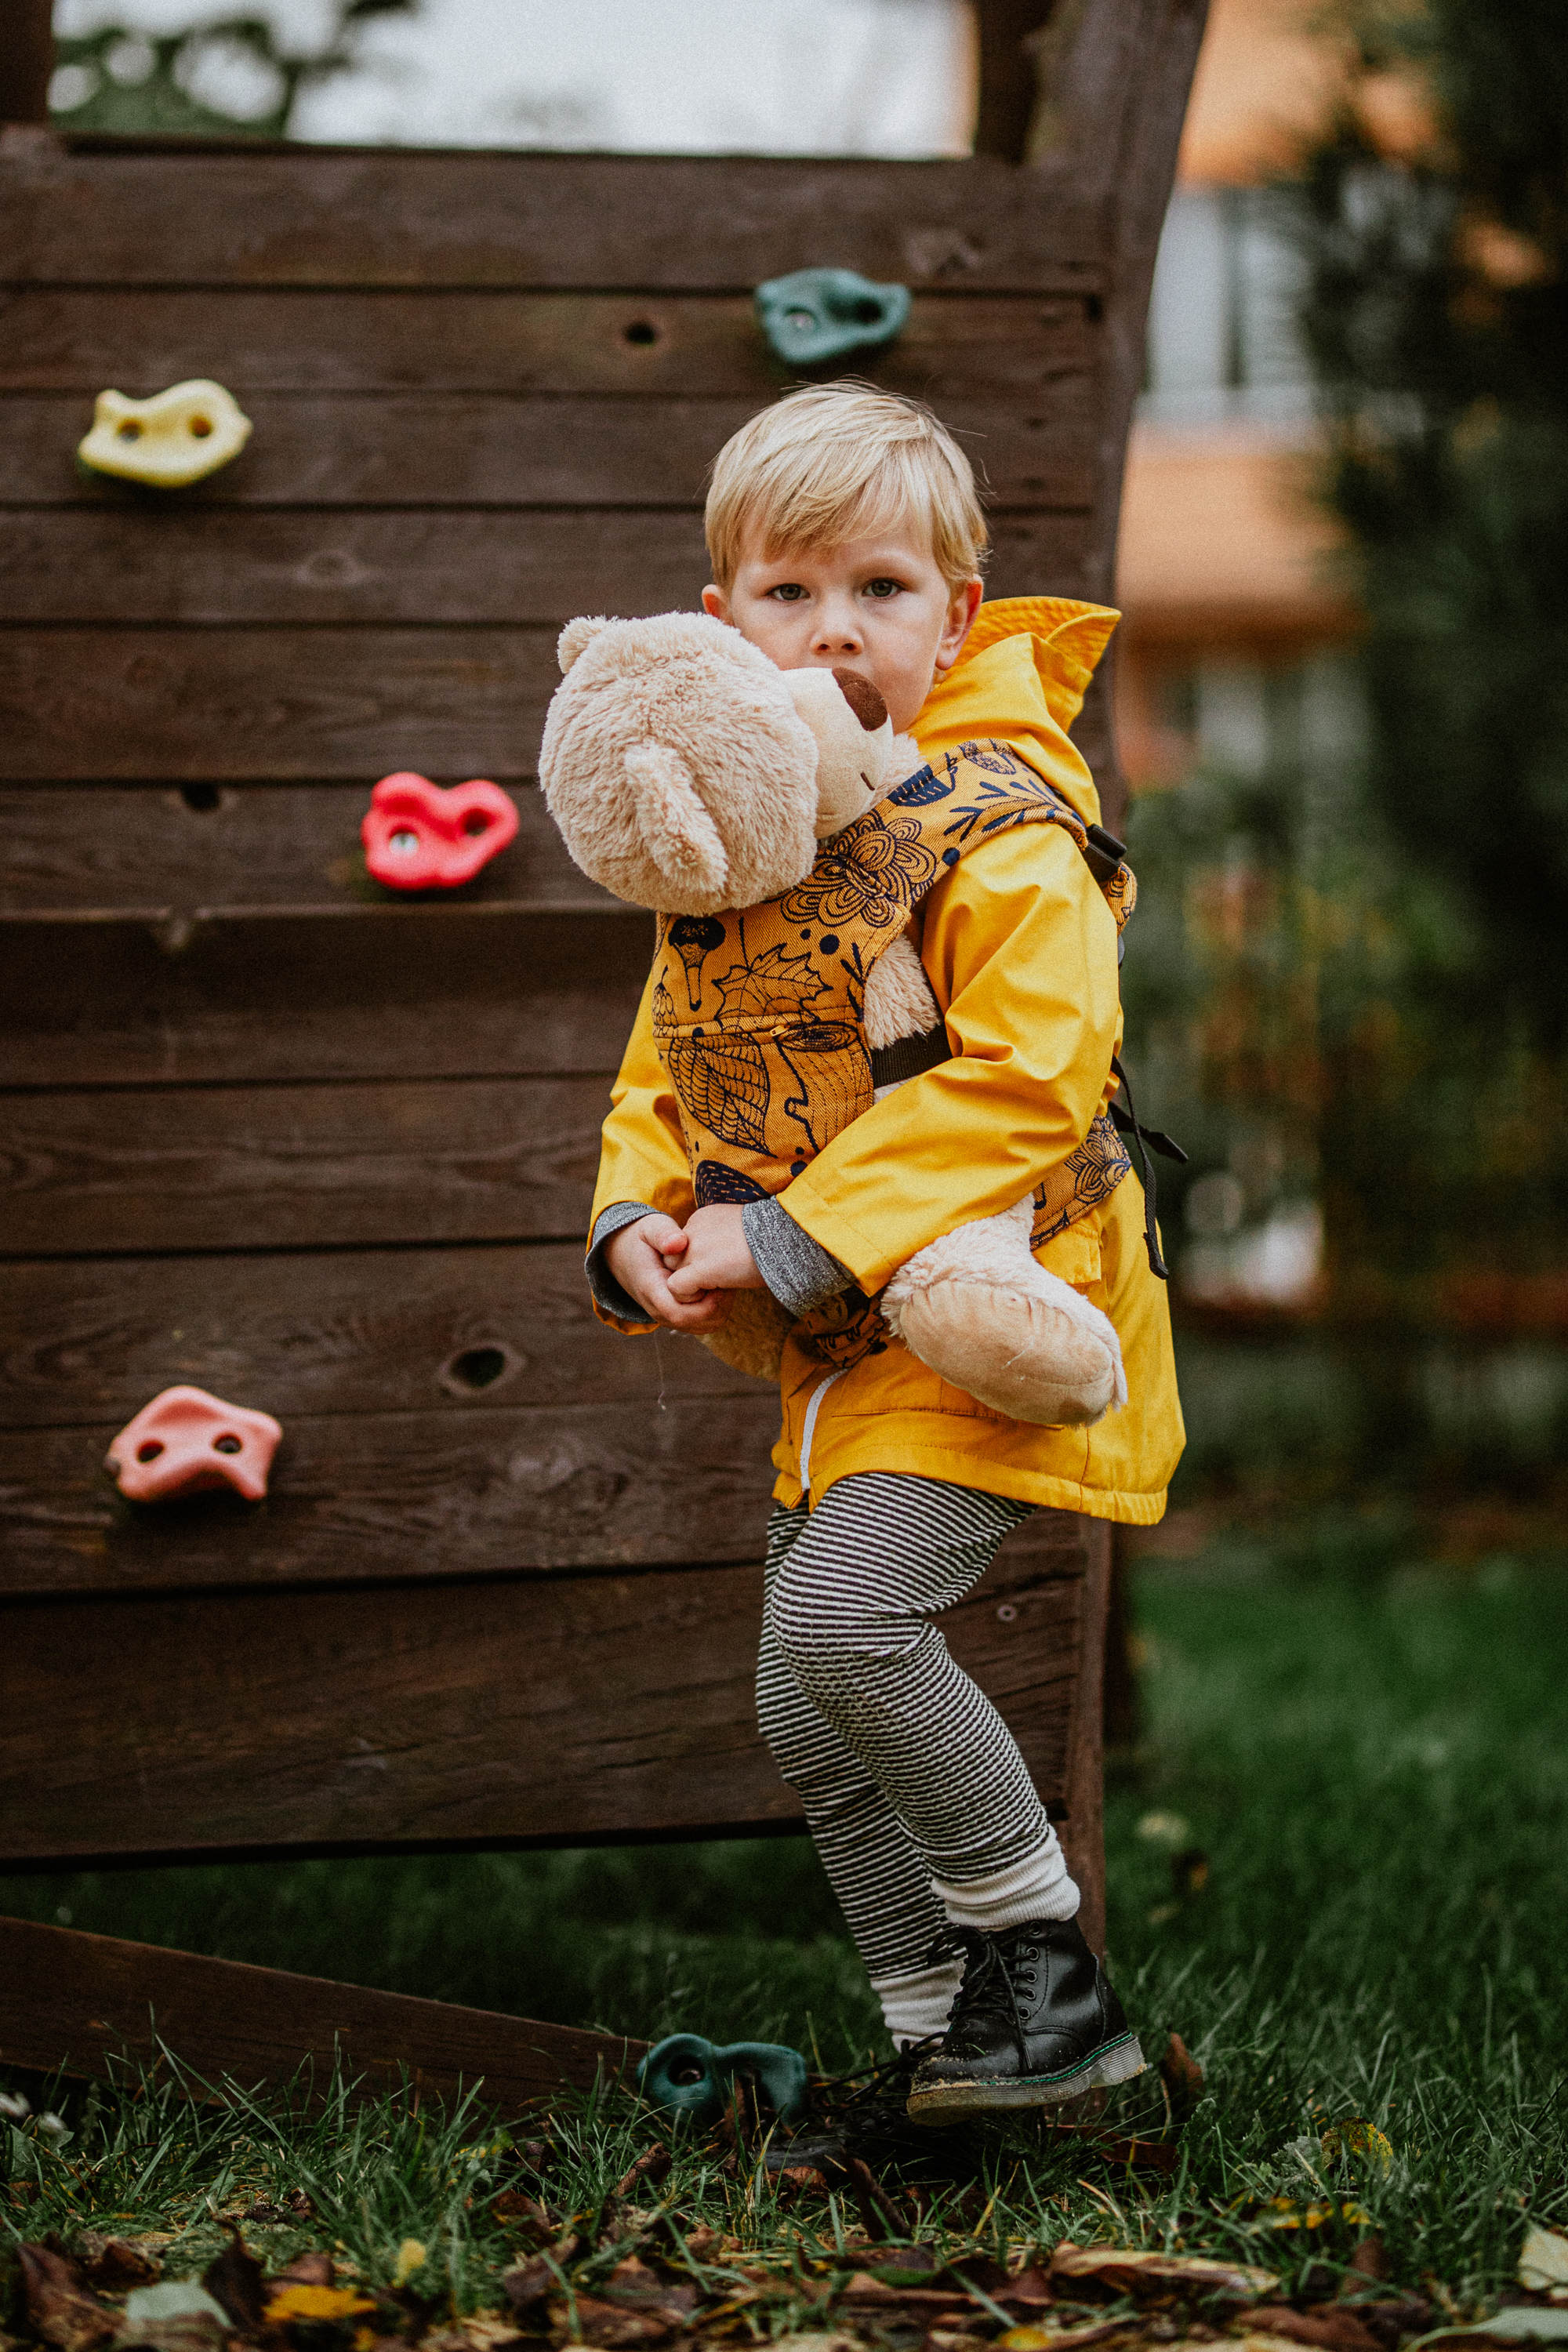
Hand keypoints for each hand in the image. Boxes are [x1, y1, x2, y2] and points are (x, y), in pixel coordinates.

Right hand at [604, 1214, 727, 1331]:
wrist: (624, 1252)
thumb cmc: (642, 1238)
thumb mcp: (649, 1227)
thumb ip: (662, 1233)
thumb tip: (678, 1243)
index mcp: (650, 1289)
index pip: (679, 1312)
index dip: (704, 1304)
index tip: (719, 1282)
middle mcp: (657, 1308)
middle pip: (693, 1324)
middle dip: (717, 1308)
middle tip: (730, 1283)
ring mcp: (665, 1315)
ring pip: (700, 1327)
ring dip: (719, 1311)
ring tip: (727, 1286)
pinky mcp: (675, 1314)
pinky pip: (700, 1323)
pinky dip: (715, 1312)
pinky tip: (720, 1290)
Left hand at [665, 1204, 766, 1301]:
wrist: (785, 1237)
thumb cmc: (773, 1236)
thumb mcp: (741, 1228)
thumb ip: (722, 1238)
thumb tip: (723, 1255)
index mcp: (703, 1218)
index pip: (685, 1243)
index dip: (698, 1260)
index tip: (720, 1265)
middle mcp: (693, 1230)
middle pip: (674, 1258)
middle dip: (689, 1272)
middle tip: (716, 1281)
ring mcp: (695, 1249)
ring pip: (672, 1273)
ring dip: (690, 1285)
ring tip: (717, 1287)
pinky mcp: (700, 1268)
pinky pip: (677, 1288)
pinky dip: (690, 1296)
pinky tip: (713, 1292)